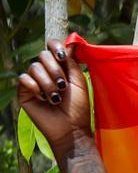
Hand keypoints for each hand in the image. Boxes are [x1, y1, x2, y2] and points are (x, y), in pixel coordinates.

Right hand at [17, 39, 91, 159]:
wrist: (71, 128)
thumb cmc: (79, 108)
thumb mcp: (79, 82)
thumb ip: (73, 63)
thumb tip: (70, 44)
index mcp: (60, 67)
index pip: (52, 47)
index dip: (55, 47)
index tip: (63, 57)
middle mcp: (46, 71)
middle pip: (43, 55)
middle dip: (55, 70)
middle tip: (63, 86)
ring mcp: (34, 81)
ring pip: (34, 67)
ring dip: (48, 83)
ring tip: (56, 97)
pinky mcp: (25, 91)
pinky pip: (24, 79)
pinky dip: (36, 88)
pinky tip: (44, 99)